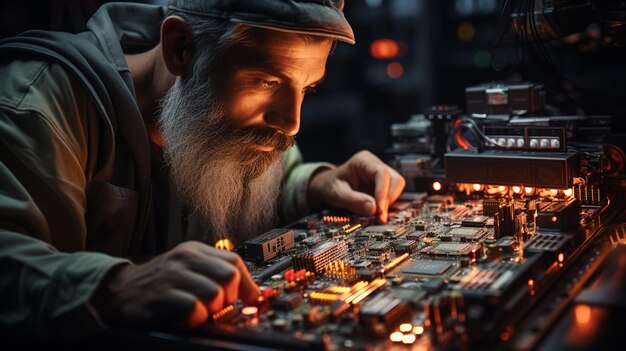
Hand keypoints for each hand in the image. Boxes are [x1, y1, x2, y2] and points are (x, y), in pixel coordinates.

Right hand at [91, 241, 259, 328]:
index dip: (247, 284)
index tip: (251, 300)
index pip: (234, 261)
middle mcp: (185, 258)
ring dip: (211, 309)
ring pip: (215, 292)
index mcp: (194, 250)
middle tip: (215, 307)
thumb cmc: (158, 283)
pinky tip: (184, 317)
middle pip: (229, 275)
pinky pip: (194, 308)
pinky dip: (194, 318)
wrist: (116, 291)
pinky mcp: (162, 295)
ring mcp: (173, 275)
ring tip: (197, 311)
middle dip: (229, 297)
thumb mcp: (186, 269)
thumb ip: (214, 274)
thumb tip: (253, 294)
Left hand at [308, 150, 404, 222]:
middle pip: (395, 179)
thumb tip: (374, 209)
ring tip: (378, 216)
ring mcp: (381, 176)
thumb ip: (354, 201)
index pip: (381, 173)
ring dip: (390, 203)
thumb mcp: (337, 193)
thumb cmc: (332, 185)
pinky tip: (380, 214)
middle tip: (380, 216)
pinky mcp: (384, 186)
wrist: (330, 186)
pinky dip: (389, 206)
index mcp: (363, 161)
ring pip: (397, 187)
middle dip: (389, 199)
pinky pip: (393, 195)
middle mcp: (376, 165)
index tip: (379, 209)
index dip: (383, 191)